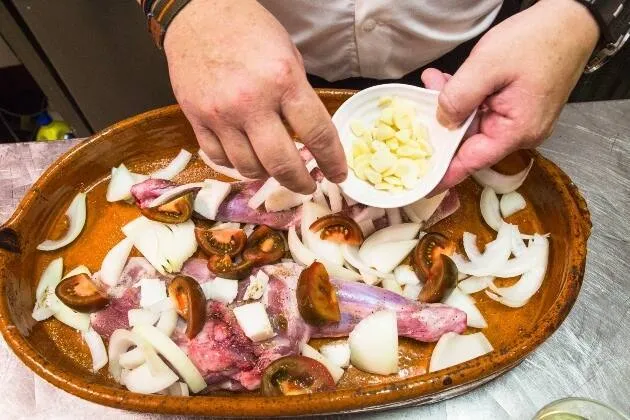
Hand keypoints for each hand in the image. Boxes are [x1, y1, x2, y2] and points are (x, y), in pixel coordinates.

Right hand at [163, 0, 346, 192]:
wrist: (197, 12)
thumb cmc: (248, 29)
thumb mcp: (288, 54)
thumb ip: (298, 95)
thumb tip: (309, 134)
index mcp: (283, 80)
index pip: (317, 134)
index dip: (332, 161)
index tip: (338, 174)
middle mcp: (251, 103)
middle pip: (282, 163)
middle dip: (301, 183)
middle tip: (309, 185)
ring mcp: (220, 114)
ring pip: (248, 168)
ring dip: (267, 174)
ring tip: (275, 168)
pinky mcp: (195, 118)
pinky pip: (218, 158)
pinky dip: (236, 164)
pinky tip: (246, 157)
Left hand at [421, 0, 598, 191]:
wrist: (571, 21)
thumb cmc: (537, 40)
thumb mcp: (488, 65)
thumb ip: (459, 96)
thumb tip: (441, 120)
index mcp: (516, 132)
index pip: (471, 163)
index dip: (443, 174)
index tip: (420, 184)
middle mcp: (521, 134)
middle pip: (469, 141)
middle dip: (441, 123)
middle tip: (422, 98)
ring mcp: (521, 122)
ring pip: (474, 123)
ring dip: (453, 104)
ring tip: (434, 81)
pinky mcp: (519, 109)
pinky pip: (485, 111)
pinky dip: (467, 98)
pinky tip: (451, 81)